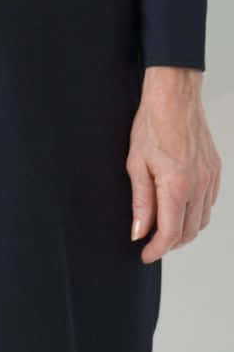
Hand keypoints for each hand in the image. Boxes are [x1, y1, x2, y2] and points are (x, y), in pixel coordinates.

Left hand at [126, 66, 221, 262]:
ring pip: (201, 221)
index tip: (145, 254)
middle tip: (150, 242)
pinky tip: (180, 208)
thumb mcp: (136, 164)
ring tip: (163, 227)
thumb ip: (140, 202)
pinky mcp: (215, 171)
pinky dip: (195, 214)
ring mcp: (211, 179)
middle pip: (188, 232)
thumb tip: (139, 231)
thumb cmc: (152, 124)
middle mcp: (199, 186)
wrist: (174, 96)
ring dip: (183, 230)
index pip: (170, 233)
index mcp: (177, 186)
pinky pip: (209, 204)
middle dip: (169, 243)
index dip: (156, 249)